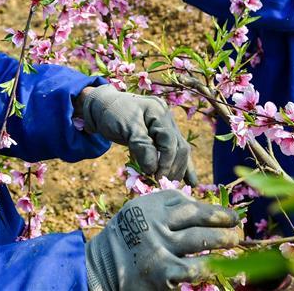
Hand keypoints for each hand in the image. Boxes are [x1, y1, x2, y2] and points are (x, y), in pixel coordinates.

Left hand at [80, 85, 196, 184]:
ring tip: (174, 188)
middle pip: (179, 147)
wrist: (102, 107)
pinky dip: (181, 166)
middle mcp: (167, 118)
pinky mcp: (161, 136)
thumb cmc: (112, 114)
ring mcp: (166, 127)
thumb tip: (154, 169)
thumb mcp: (125, 127)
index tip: (157, 178)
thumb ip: (141, 146)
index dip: (166, 162)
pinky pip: (174, 152)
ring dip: (178, 170)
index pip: (170, 141)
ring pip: (180, 151)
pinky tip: (191, 182)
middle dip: (173, 168)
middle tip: (163, 185)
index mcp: (159, 112)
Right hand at [85, 190, 242, 290]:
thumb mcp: (139, 212)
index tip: (231, 216)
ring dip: (220, 242)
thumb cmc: (128, 238)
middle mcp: (153, 226)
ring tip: (232, 242)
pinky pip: (192, 270)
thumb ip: (166, 207)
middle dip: (222, 225)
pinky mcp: (162, 275)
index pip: (189, 206)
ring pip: (199, 243)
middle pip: (196, 222)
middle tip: (237, 230)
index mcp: (149, 208)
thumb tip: (204, 207)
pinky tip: (214, 267)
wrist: (100, 269)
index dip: (214, 211)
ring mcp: (158, 251)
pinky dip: (206, 268)